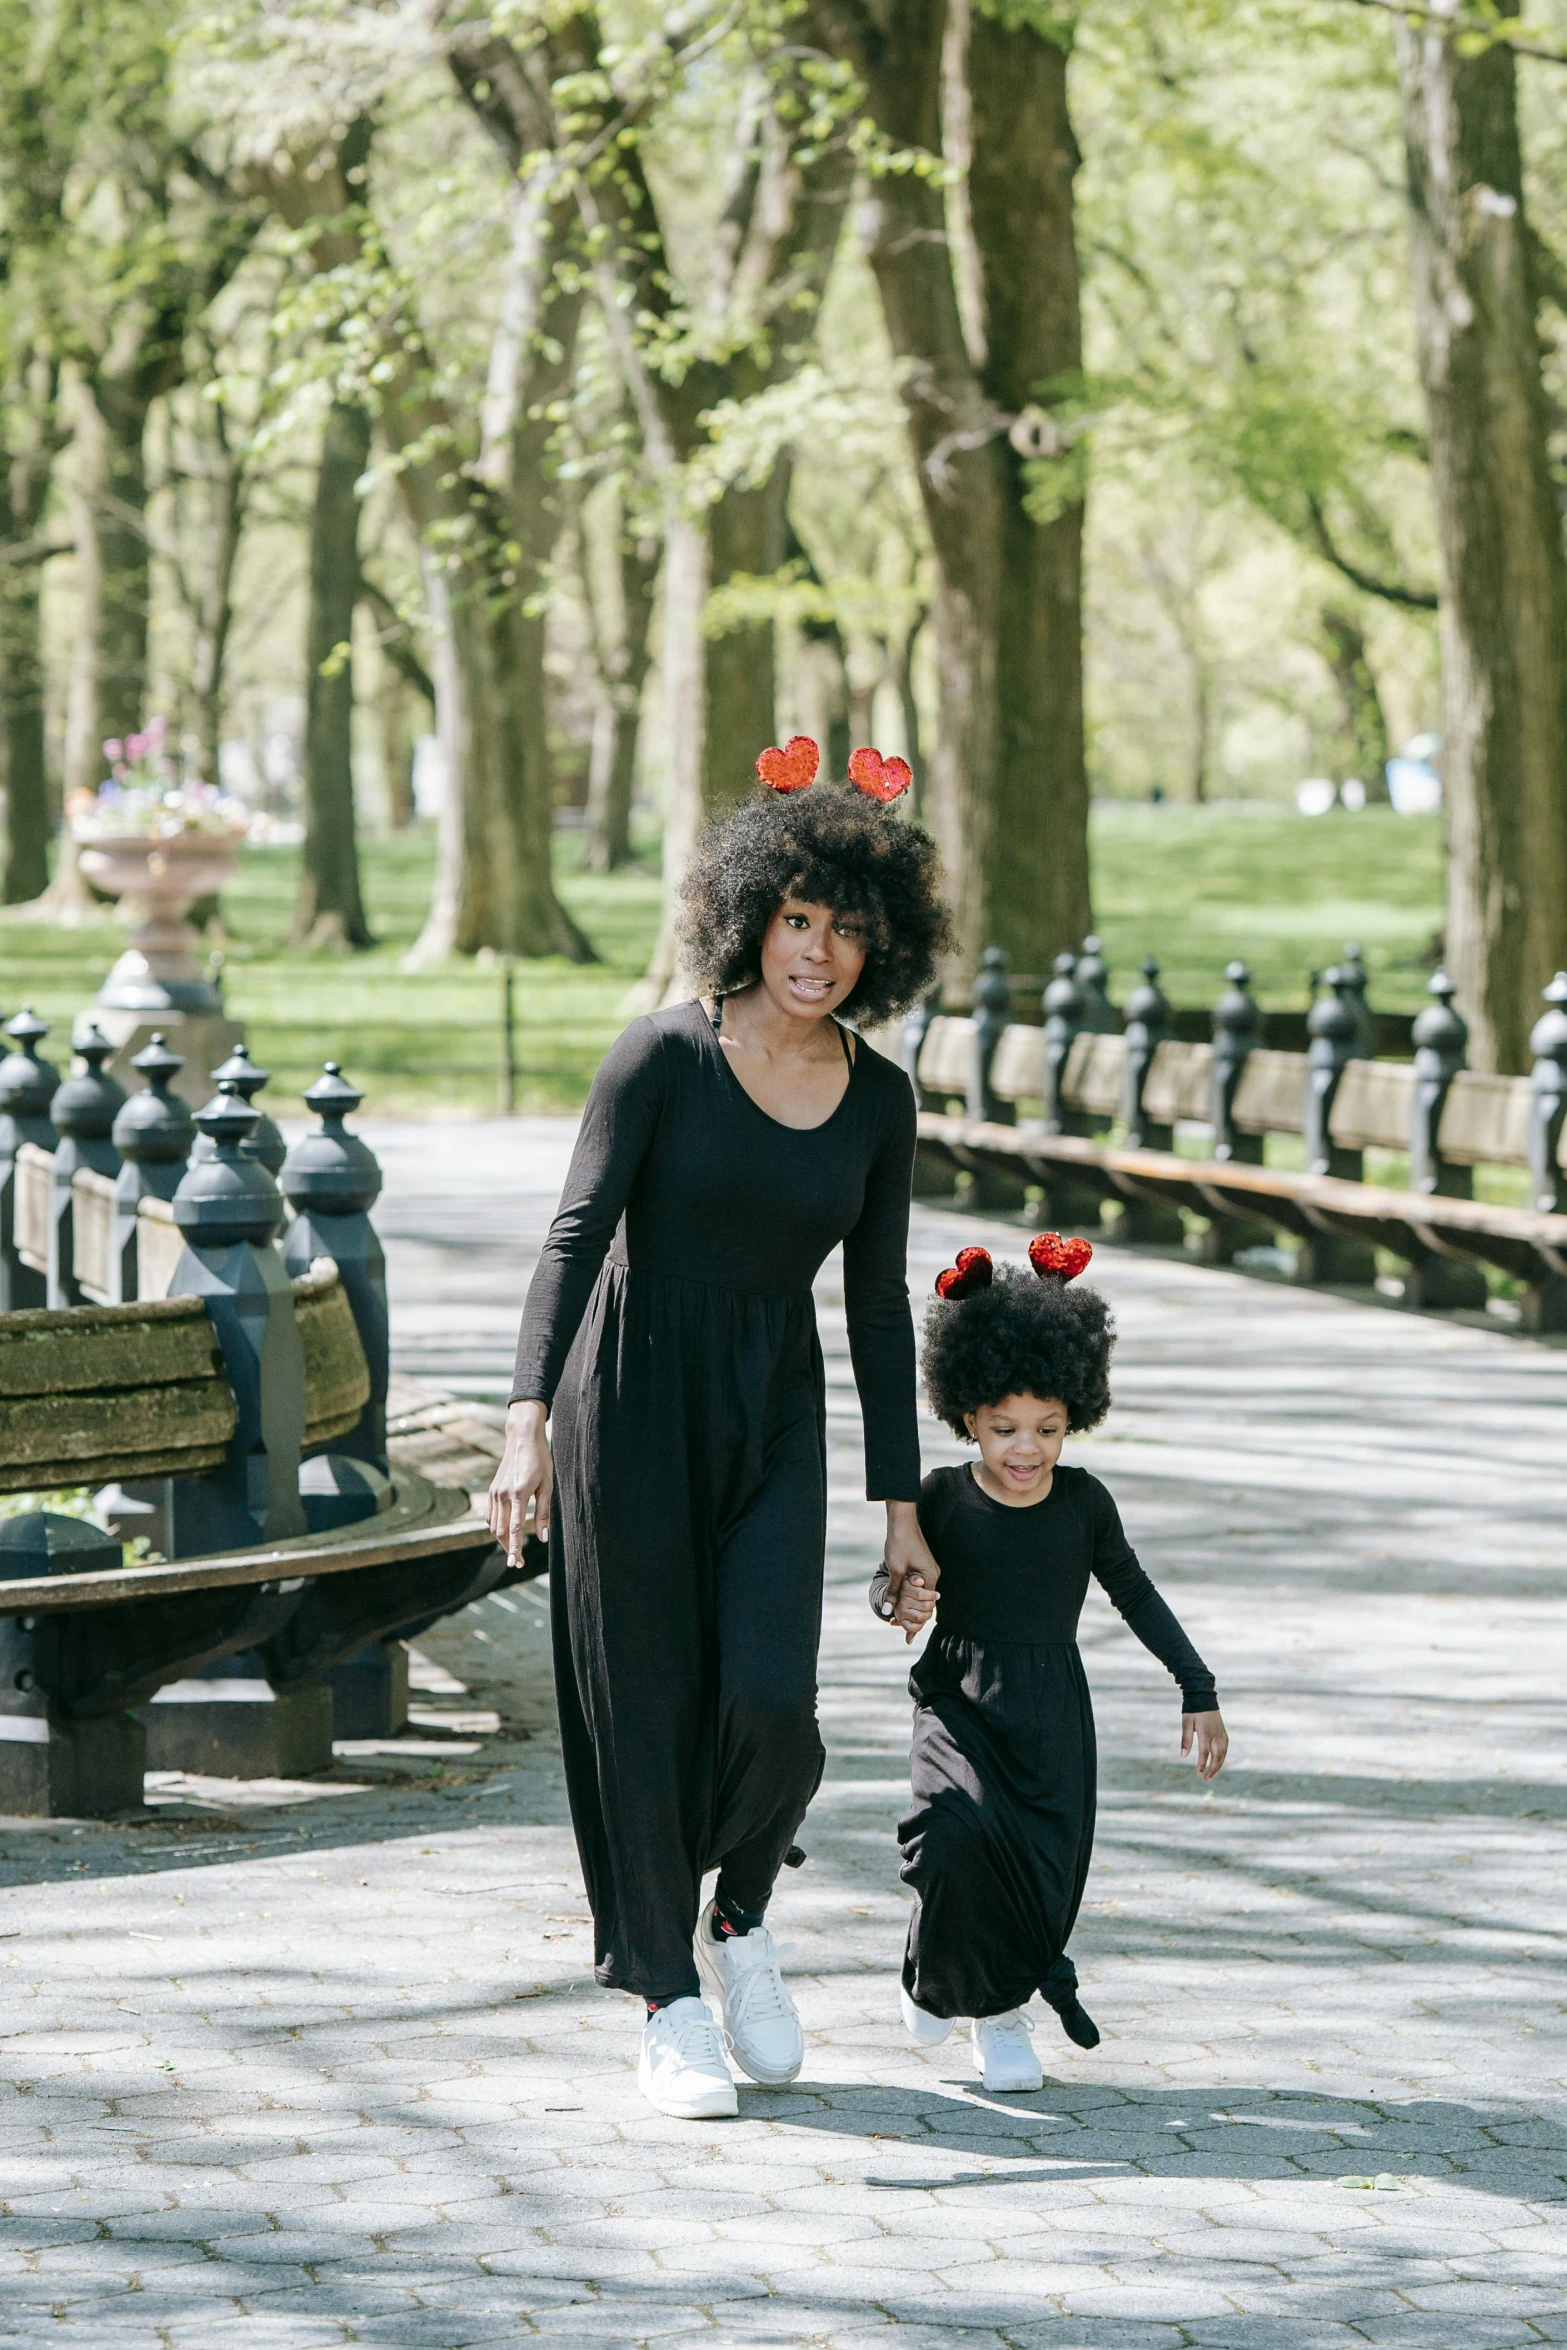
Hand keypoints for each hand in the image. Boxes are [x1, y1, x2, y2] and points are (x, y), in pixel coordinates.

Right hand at [487, 1400, 552, 1562]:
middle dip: (508, 1548)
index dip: (514, 1548)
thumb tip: (542, 1538)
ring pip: (493, 1525)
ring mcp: (494, 1492)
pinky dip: (496, 1528)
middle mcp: (503, 1494)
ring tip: (513, 1551)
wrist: (522, 1438)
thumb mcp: (547, 1486)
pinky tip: (504, 1534)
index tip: (514, 1564)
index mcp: (519, 1494)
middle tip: (518, 1563)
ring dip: (501, 1540)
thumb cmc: (540, 1460)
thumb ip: (543, 1513)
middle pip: (501, 1531)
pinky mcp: (492, 1490)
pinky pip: (490, 1515)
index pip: (514, 1528)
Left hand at [883, 1500, 938, 1644]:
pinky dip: (909, 1595)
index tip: (907, 1638)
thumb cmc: (899, 1543)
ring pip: (920, 1595)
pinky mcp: (922, 1566)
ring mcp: (929, 1570)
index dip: (916, 1622)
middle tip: (896, 1627)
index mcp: (930, 1577)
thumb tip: (887, 1611)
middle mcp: (933, 1575)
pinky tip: (900, 1600)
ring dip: (909, 1605)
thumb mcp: (895, 1570)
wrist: (902, 1521)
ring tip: (896, 1619)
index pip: (926, 1606)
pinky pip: (918, 1587)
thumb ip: (894, 1592)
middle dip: (912, 1616)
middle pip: (925, 1603)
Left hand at [1182, 1709, 1227, 1780]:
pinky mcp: (1223, 1731)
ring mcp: (1221, 1733)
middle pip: (1217, 1756)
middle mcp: (1216, 1734)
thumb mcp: (1186, 1723)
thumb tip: (1183, 1756)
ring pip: (1223, 1753)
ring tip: (1212, 1774)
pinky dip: (1223, 1756)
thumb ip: (1186, 1739)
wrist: (1204, 1696)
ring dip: (1219, 1765)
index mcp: (1206, 1732)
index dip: (1201, 1765)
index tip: (1198, 1774)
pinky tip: (1219, 1762)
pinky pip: (1225, 1747)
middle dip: (1212, 1769)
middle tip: (1206, 1778)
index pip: (1204, 1753)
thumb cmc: (1193, 1710)